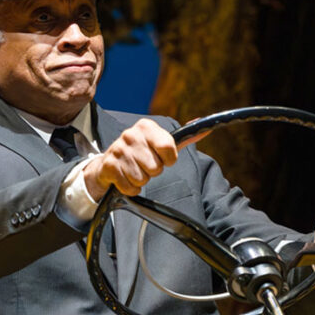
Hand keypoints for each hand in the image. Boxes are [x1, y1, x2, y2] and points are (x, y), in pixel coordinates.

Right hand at [83, 119, 205, 199]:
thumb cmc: (140, 153)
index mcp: (146, 127)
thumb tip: (205, 129)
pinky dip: (130, 188)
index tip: (163, 158)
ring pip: (142, 179)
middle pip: (156, 167)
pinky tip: (125, 178)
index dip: (169, 159)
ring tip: (134, 171)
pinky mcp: (109, 166)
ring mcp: (118, 150)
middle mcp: (130, 135)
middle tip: (144, 165)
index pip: (168, 148)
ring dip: (140, 180)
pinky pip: (130, 187)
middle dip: (152, 171)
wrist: (108, 162)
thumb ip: (182, 139)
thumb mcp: (158, 143)